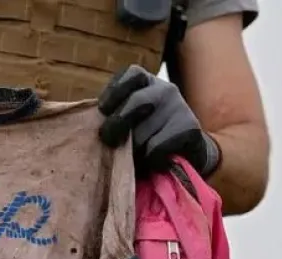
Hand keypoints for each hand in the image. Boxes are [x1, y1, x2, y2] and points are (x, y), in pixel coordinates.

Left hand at [97, 65, 219, 176]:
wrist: (187, 152)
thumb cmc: (149, 134)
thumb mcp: (131, 117)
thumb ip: (114, 114)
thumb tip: (93, 124)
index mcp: (147, 81)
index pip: (130, 75)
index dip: (113, 93)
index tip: (103, 111)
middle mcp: (165, 89)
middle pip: (134, 103)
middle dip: (116, 125)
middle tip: (109, 141)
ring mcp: (178, 106)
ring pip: (142, 133)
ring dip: (134, 151)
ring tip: (138, 156)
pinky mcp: (188, 127)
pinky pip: (155, 148)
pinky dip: (150, 160)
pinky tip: (156, 161)